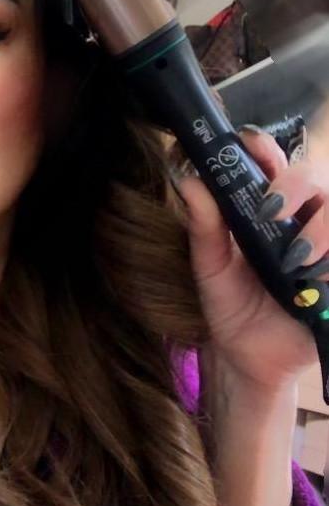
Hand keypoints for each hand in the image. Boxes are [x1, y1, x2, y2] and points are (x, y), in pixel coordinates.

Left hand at [173, 128, 328, 390]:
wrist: (248, 359)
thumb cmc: (231, 307)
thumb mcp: (210, 269)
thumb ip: (204, 229)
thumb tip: (190, 183)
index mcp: (268, 210)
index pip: (273, 163)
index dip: (265, 148)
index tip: (249, 146)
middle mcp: (302, 220)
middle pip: (317, 177)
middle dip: (297, 184)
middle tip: (272, 208)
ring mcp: (325, 246)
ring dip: (322, 228)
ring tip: (295, 257)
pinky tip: (313, 276)